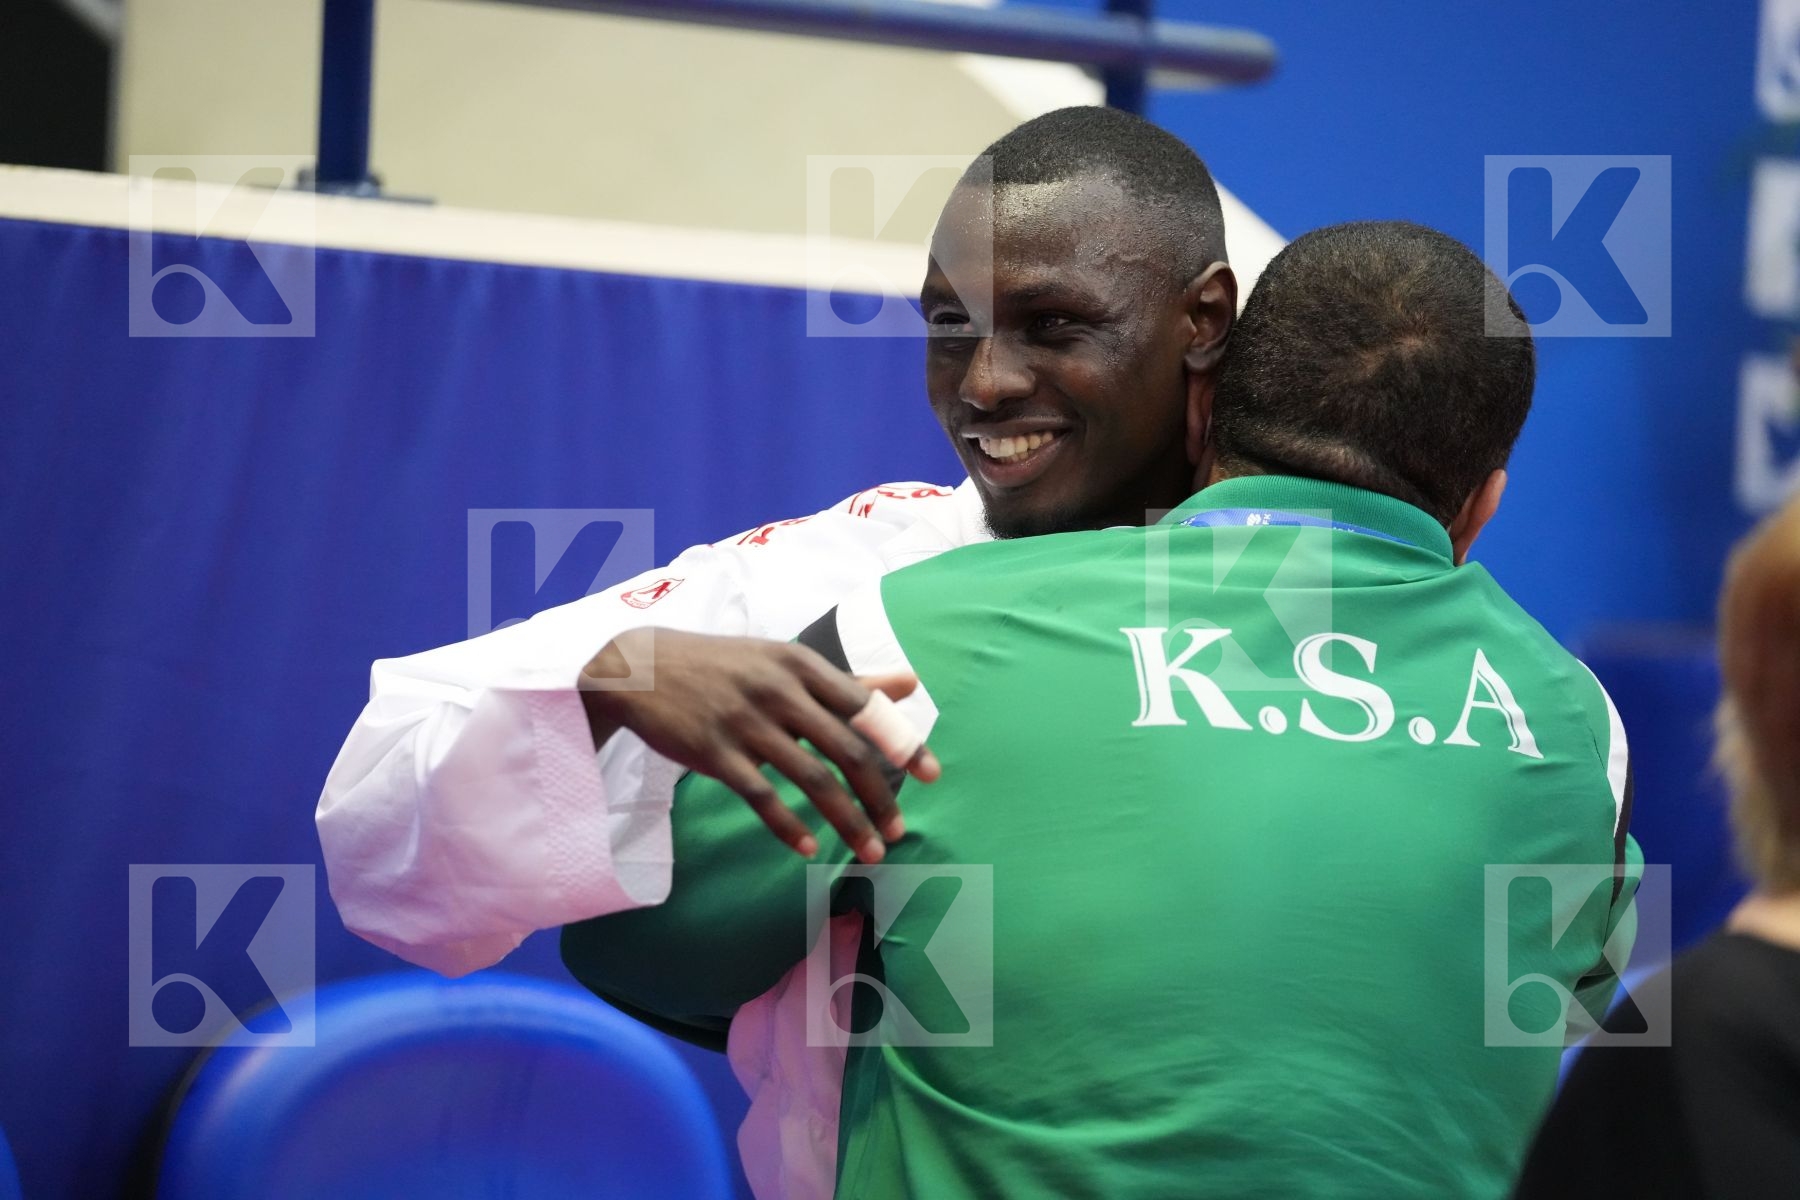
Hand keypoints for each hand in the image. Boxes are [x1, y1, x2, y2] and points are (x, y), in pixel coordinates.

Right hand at [578, 628, 939, 862]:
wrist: (642, 669)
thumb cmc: (727, 666)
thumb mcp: (786, 662)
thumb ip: (849, 681)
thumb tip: (911, 683)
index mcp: (802, 666)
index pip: (866, 707)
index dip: (902, 743)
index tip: (932, 776)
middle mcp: (780, 691)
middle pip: (846, 748)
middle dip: (880, 796)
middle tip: (900, 831)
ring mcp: (746, 722)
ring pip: (811, 779)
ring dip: (846, 820)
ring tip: (870, 851)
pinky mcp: (715, 752)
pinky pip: (762, 796)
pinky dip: (788, 826)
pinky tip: (810, 849)